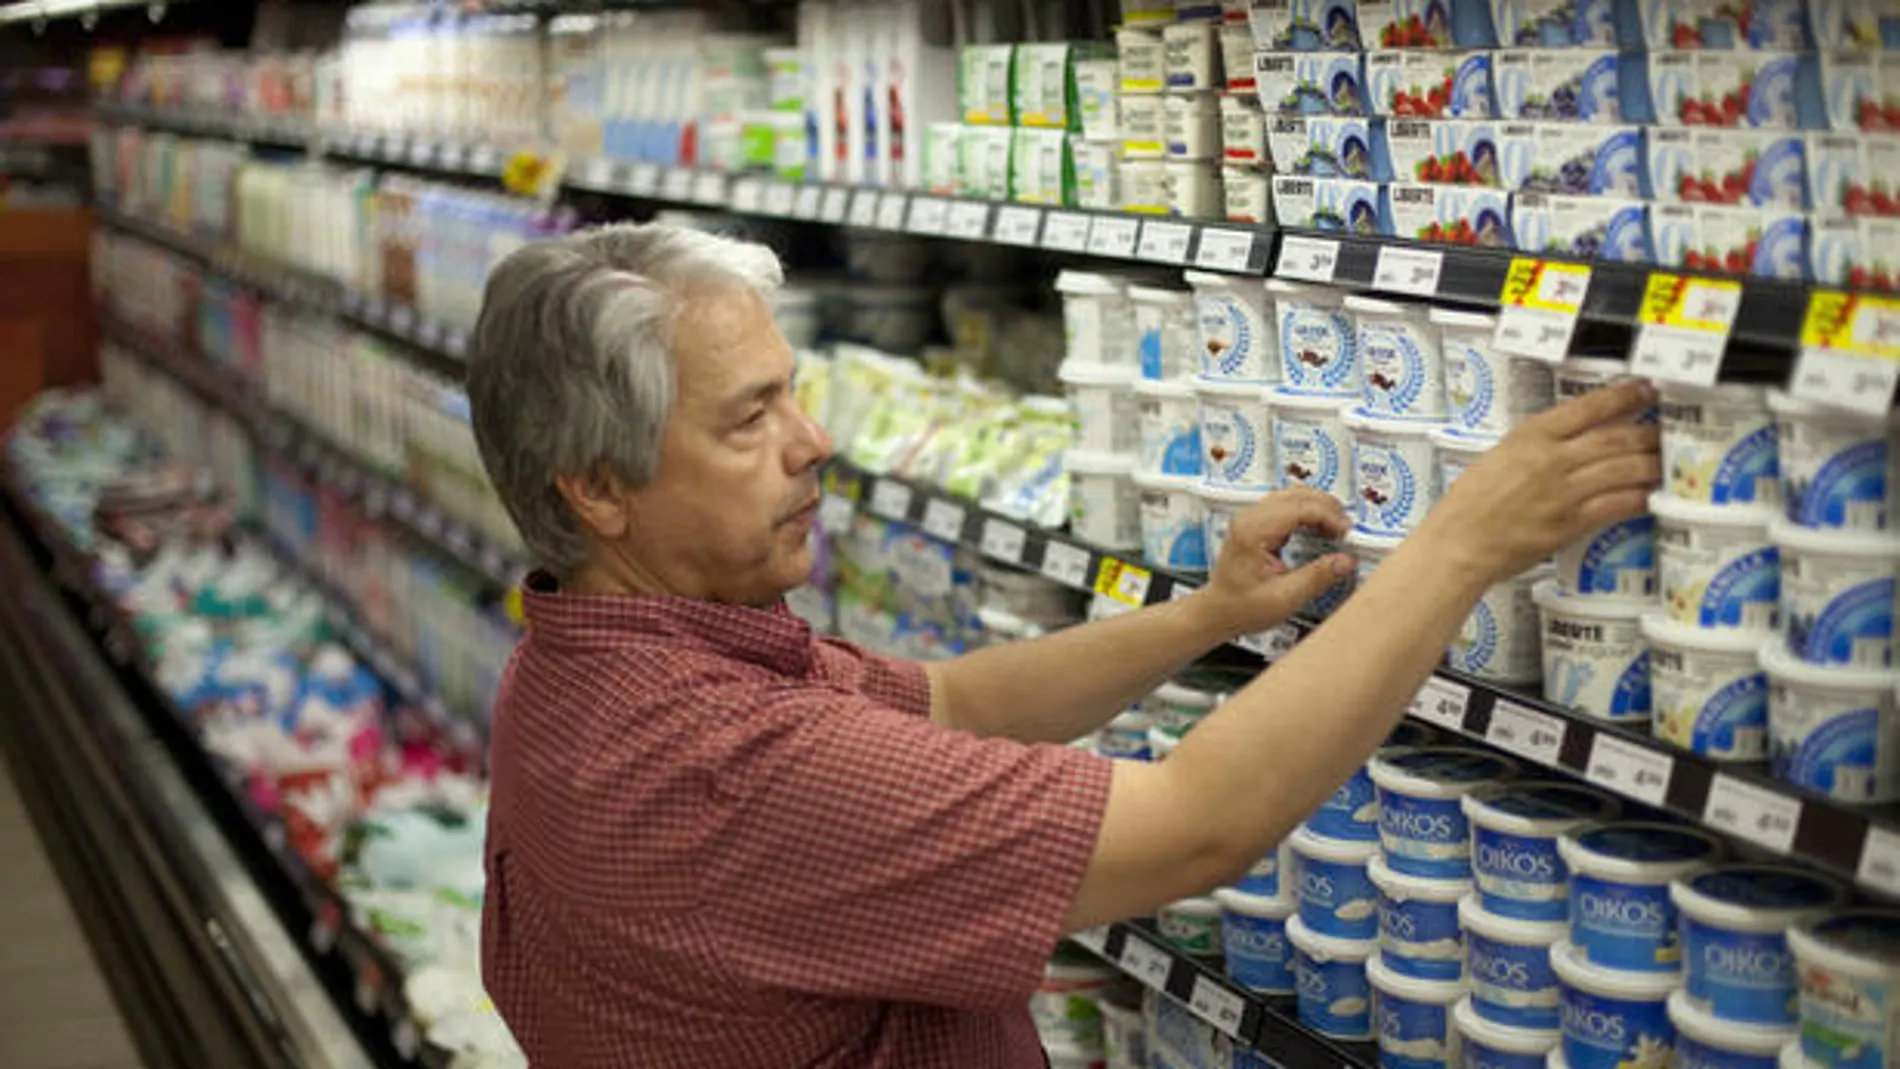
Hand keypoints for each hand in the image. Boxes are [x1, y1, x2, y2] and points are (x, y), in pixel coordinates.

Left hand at [1196, 485, 1354, 637]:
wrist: (1218, 611)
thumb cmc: (1244, 608)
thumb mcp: (1285, 598)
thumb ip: (1317, 577)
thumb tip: (1348, 560)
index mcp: (1253, 531)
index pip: (1299, 507)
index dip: (1328, 516)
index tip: (1347, 533)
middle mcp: (1250, 517)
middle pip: (1297, 495)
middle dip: (1327, 508)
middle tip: (1346, 532)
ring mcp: (1252, 517)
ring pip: (1293, 496)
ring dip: (1319, 508)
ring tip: (1336, 531)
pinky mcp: (1256, 522)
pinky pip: (1287, 505)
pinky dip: (1308, 512)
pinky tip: (1320, 530)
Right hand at [1414, 377, 1660, 587]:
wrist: (1460, 541)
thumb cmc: (1471, 501)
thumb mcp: (1500, 454)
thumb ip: (1537, 444)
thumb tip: (1573, 439)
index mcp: (1531, 436)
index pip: (1589, 407)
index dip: (1624, 396)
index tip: (1644, 390)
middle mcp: (1552, 459)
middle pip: (1616, 437)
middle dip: (1648, 432)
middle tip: (1666, 430)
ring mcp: (1564, 492)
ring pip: (1625, 469)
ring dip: (1652, 464)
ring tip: (1665, 461)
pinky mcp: (1570, 523)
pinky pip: (1617, 504)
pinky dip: (1639, 497)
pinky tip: (1651, 494)